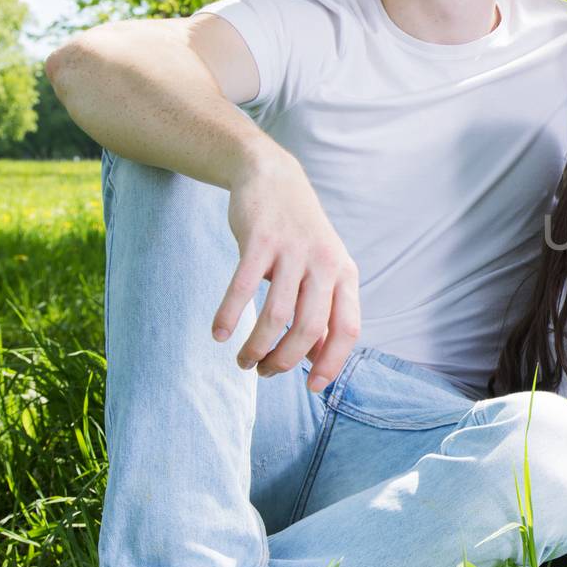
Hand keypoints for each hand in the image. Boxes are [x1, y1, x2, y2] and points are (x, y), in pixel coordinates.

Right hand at [214, 152, 359, 391]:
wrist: (273, 177)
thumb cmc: (299, 236)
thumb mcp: (323, 270)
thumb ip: (323, 311)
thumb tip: (319, 360)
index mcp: (345, 275)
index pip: (347, 329)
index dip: (332, 363)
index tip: (313, 388)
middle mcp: (325, 264)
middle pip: (309, 329)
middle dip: (285, 361)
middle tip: (264, 372)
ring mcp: (293, 251)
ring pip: (277, 315)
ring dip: (257, 346)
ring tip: (243, 361)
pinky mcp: (260, 240)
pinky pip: (243, 288)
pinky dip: (230, 316)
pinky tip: (219, 335)